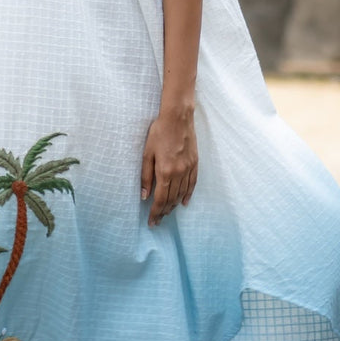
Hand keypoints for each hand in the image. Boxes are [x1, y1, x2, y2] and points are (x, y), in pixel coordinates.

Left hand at [141, 108, 197, 225]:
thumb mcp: (147, 153)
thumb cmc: (159, 132)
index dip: (155, 212)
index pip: (160, 199)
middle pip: (171, 199)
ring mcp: (188, 169)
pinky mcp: (195, 163)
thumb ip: (145, 176)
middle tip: (157, 221)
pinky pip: (192, 184)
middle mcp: (179, 173)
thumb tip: (144, 195)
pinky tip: (183, 202)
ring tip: (167, 213)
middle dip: (164, 212)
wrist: (178, 118)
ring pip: (182, 194)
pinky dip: (188, 195)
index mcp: (165, 171)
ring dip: (174, 205)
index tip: (152, 222)